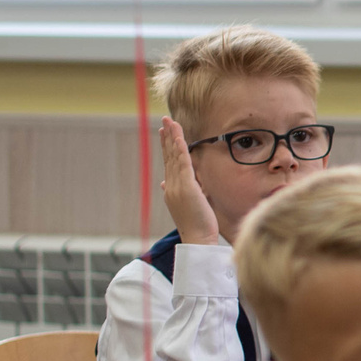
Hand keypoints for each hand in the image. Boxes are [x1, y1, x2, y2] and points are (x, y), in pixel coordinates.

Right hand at [160, 118, 219, 245]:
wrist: (197, 238)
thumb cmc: (195, 224)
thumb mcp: (184, 204)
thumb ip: (175, 191)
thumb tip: (163, 183)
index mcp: (171, 189)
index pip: (168, 163)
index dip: (166, 147)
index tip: (164, 132)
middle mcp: (172, 185)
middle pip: (169, 156)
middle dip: (167, 137)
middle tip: (165, 121)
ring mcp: (178, 186)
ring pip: (174, 157)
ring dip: (172, 138)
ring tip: (170, 122)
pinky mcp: (187, 187)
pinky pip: (183, 164)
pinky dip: (180, 150)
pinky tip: (178, 138)